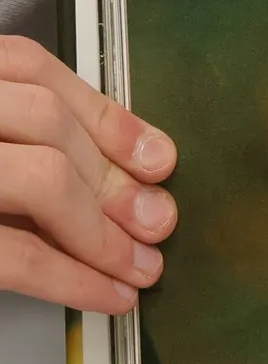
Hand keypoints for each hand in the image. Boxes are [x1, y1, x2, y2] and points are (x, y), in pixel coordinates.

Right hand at [0, 36, 177, 313]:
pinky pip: (13, 253)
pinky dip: (72, 279)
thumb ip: (20, 134)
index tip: (156, 158)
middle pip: (46, 121)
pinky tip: (108, 295)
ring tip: (138, 266)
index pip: (28, 68)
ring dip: (103, 231)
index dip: (104, 117)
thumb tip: (128, 165)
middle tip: (157, 222)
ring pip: (43, 178)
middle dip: (114, 179)